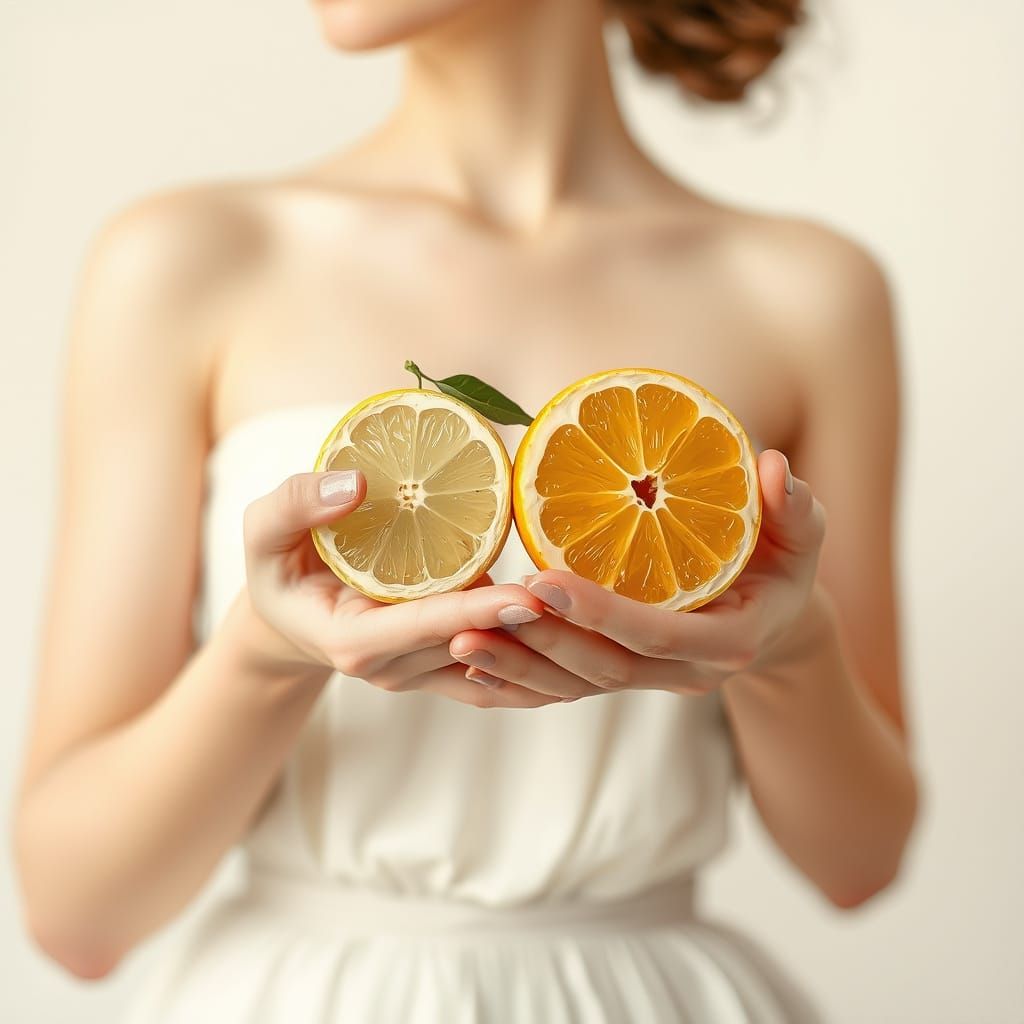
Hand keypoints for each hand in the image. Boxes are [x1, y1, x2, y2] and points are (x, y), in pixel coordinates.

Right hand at [239, 469, 557, 707]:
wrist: (288, 616)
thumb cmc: (277, 568)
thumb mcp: (262, 530)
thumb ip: (296, 504)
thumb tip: (355, 483)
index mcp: (353, 641)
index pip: (425, 628)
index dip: (476, 614)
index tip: (527, 597)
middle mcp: (393, 669)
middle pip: (473, 650)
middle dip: (529, 629)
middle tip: (586, 599)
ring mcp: (421, 675)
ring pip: (494, 667)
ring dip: (545, 647)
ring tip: (598, 614)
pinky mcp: (442, 668)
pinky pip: (496, 672)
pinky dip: (536, 657)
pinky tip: (580, 630)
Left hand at [447, 451, 825, 696]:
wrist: (776, 612)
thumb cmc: (786, 561)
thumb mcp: (802, 533)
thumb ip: (792, 508)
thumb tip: (773, 468)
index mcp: (728, 639)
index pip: (658, 634)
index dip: (602, 613)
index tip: (544, 579)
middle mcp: (687, 671)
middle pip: (605, 668)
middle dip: (543, 643)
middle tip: (481, 613)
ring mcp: (653, 679)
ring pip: (579, 685)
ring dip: (519, 667)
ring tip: (460, 640)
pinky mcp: (625, 674)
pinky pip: (569, 687)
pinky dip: (522, 681)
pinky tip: (473, 666)